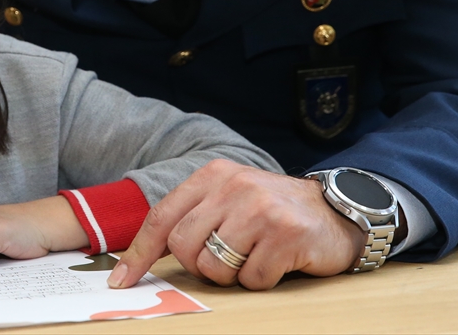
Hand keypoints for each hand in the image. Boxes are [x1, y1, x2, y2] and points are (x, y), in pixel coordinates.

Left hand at [108, 160, 364, 290]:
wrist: (337, 211)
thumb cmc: (274, 212)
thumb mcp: (230, 199)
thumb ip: (193, 218)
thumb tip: (140, 259)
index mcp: (213, 175)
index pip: (162, 217)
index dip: (138, 254)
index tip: (120, 282)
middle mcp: (234, 186)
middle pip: (184, 247)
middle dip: (200, 265)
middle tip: (228, 258)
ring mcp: (260, 209)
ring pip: (215, 267)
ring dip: (232, 275)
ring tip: (255, 255)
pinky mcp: (286, 234)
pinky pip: (251, 279)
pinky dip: (262, 280)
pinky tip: (278, 260)